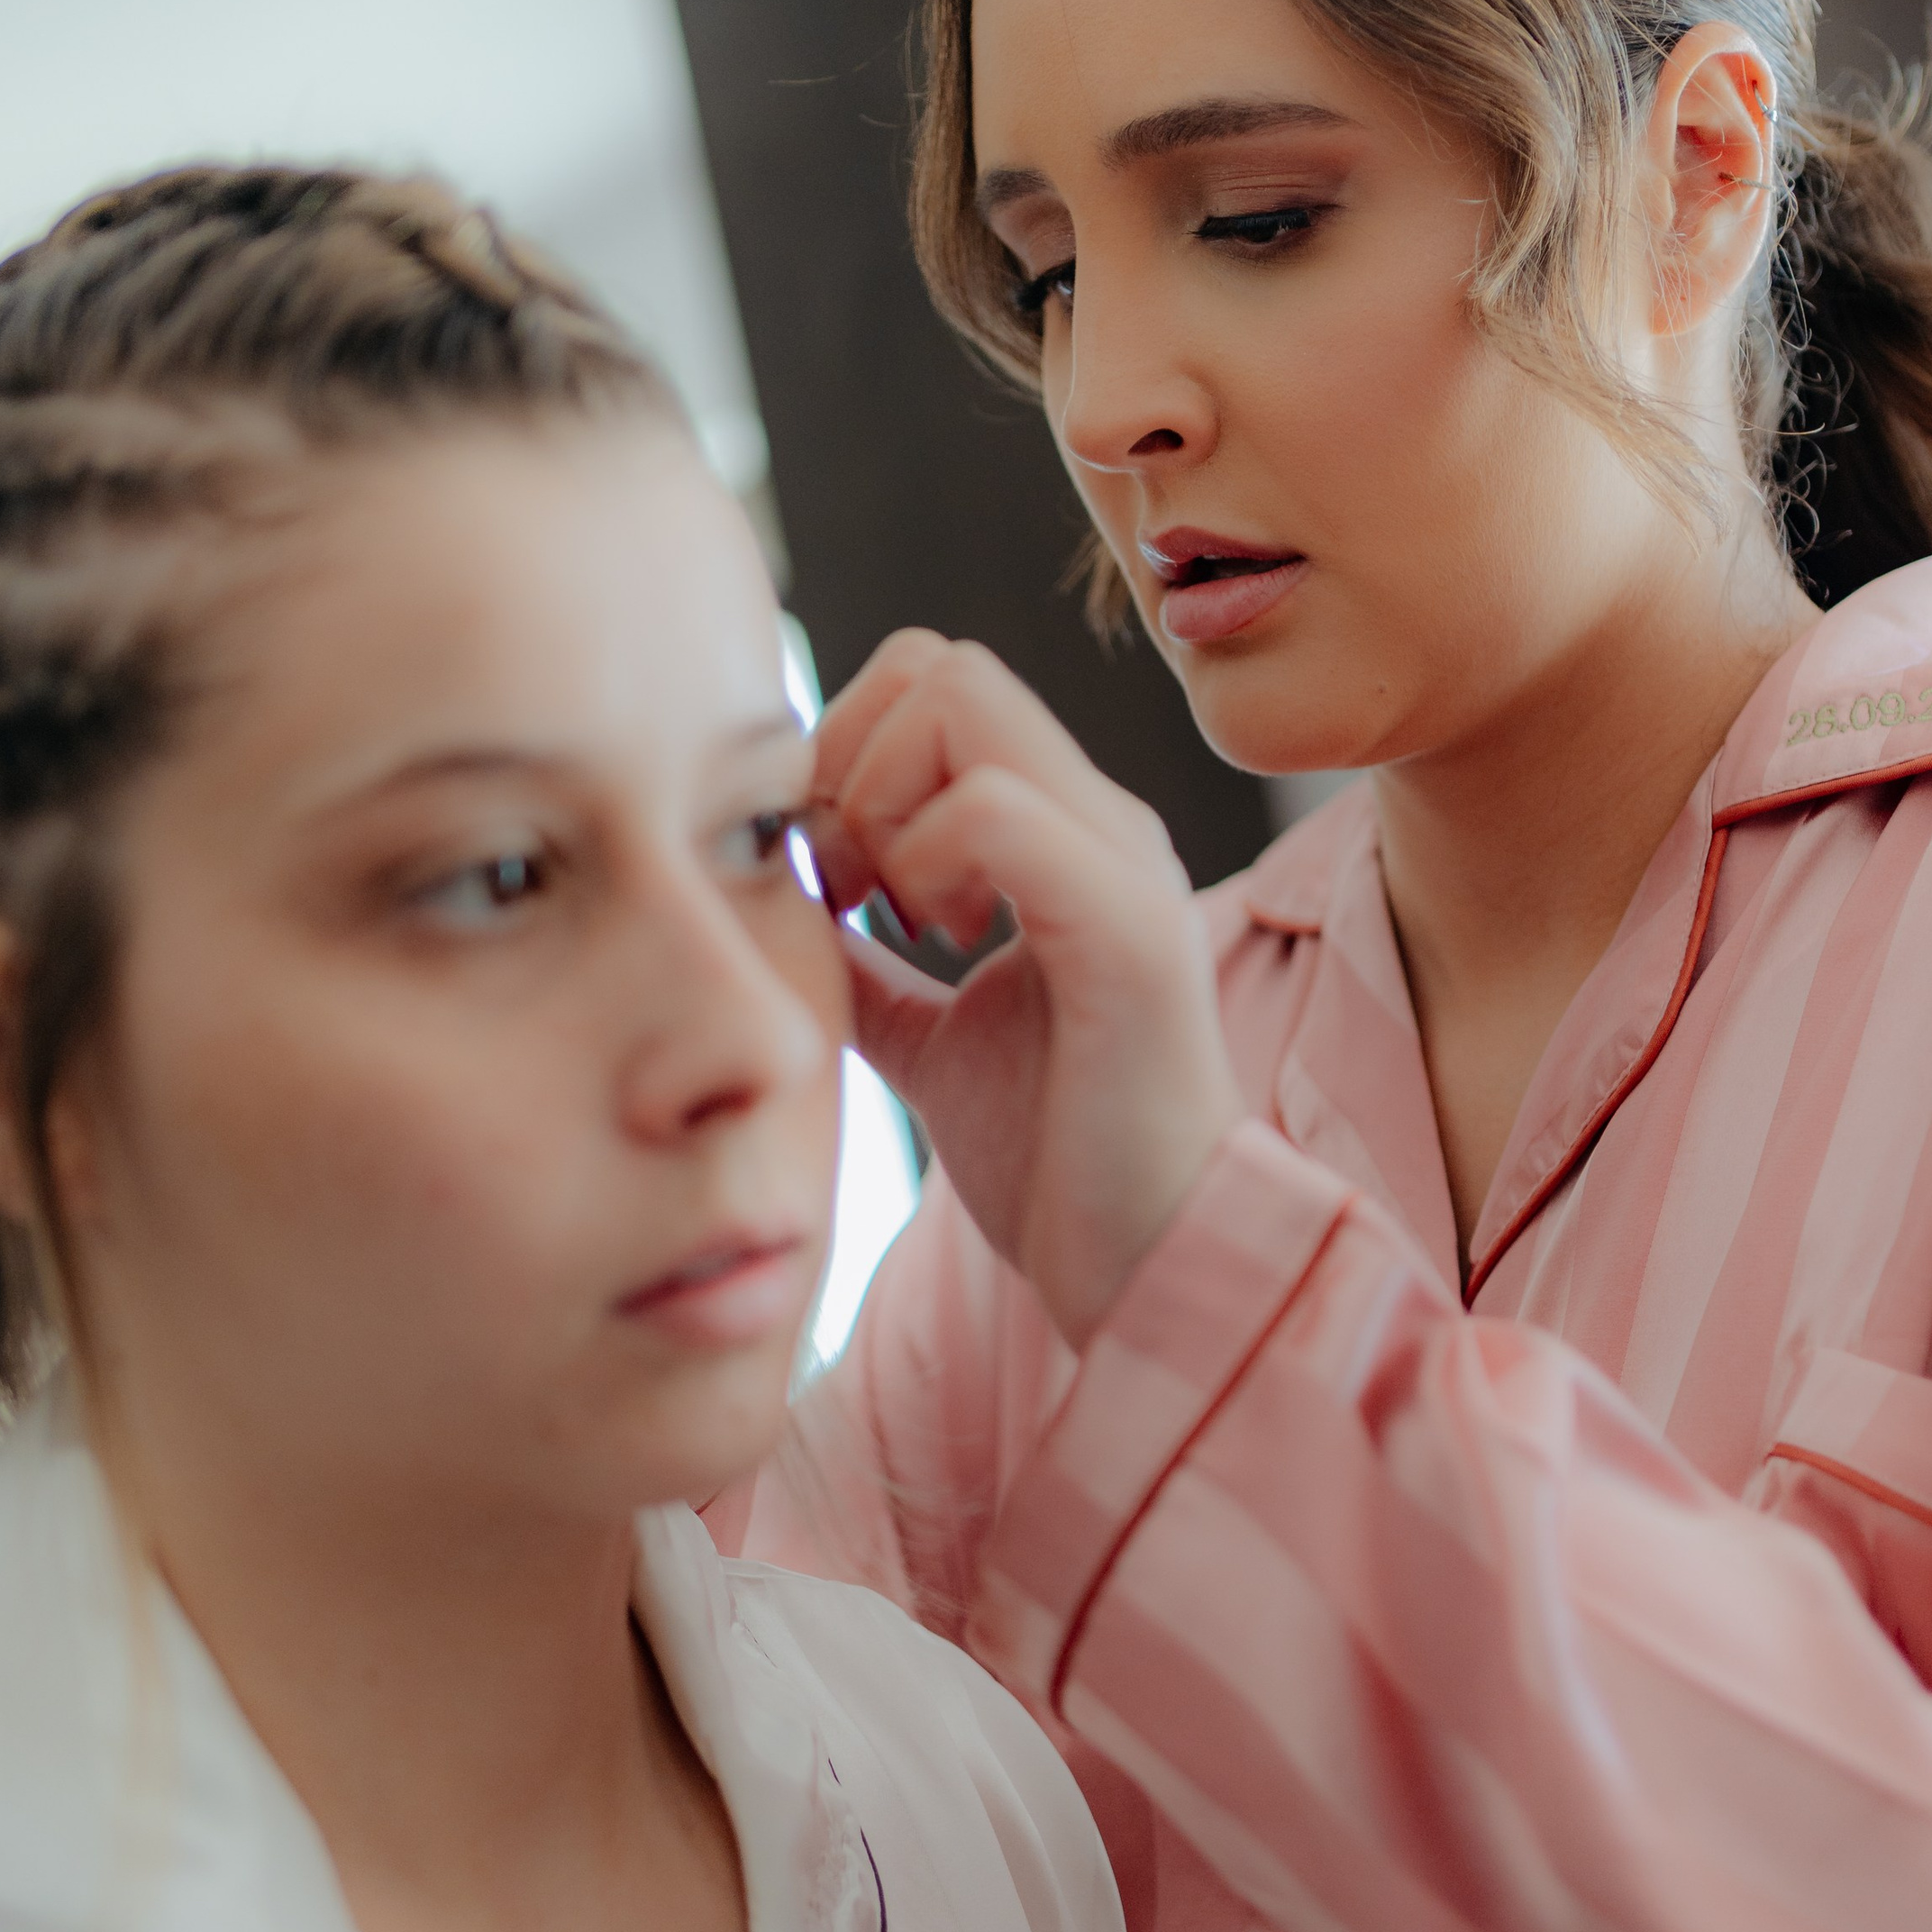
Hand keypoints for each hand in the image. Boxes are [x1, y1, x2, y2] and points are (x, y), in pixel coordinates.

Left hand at [808, 632, 1243, 1345]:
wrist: (1150, 1268)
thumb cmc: (1056, 1162)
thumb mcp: (928, 1035)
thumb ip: (868, 963)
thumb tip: (781, 908)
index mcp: (1064, 835)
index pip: (934, 681)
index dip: (850, 751)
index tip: (830, 877)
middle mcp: (1103, 822)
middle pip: (939, 663)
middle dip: (853, 760)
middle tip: (850, 888)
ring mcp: (1123, 861)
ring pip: (964, 704)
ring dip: (886, 804)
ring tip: (899, 918)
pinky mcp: (1127, 928)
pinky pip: (996, 813)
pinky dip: (929, 860)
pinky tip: (940, 946)